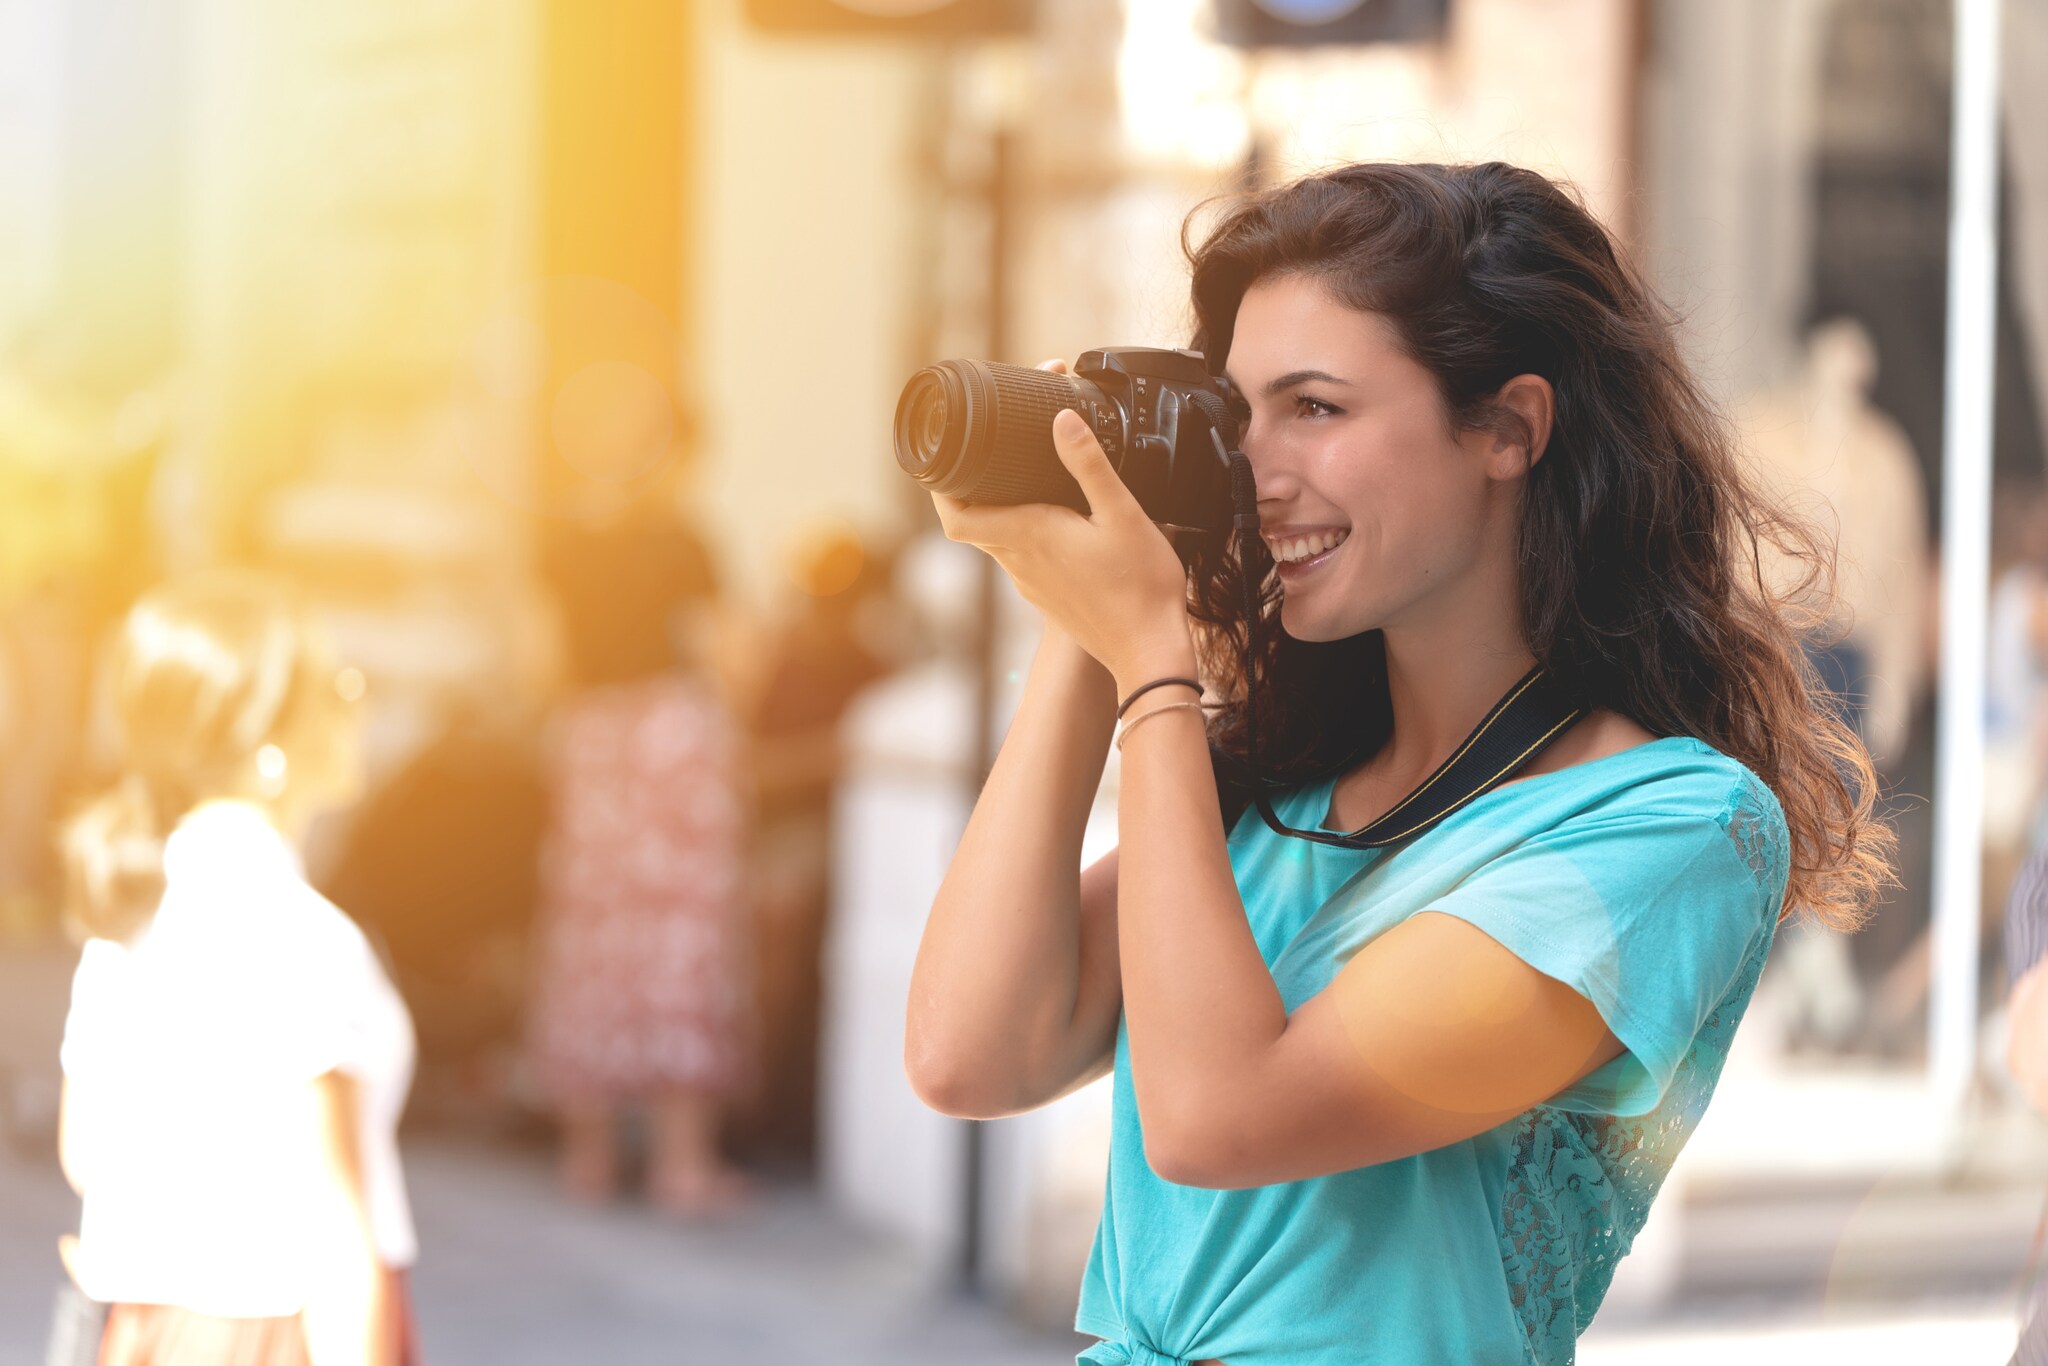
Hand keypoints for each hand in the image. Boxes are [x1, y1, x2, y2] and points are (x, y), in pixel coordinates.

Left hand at [932, 360, 1195, 692]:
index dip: (940, 487)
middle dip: (971, 484)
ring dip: (999, 506)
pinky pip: (1021, 555)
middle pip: (972, 522)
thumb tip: (1063, 420)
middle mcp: (1020, 563)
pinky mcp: (1049, 595)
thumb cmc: (1141, 587)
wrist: (1151, 652)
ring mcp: (1032, 583)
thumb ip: (1090, 465)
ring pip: (997, 539)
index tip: (947, 457)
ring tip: (1022, 473)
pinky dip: (1022, 529)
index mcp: (1028, 537)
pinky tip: (1053, 515)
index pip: (955, 518)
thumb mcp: (1123, 514)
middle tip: (987, 449)